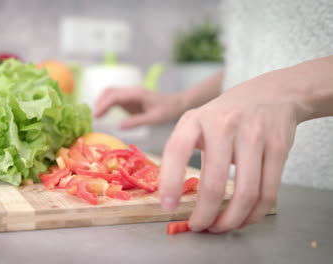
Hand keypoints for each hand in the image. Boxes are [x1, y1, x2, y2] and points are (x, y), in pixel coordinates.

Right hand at [94, 87, 184, 128]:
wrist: (176, 104)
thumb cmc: (167, 111)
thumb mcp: (154, 119)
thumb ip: (137, 122)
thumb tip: (118, 126)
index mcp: (137, 94)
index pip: (115, 96)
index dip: (104, 105)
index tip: (96, 116)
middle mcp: (131, 91)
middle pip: (109, 91)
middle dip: (99, 103)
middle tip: (94, 118)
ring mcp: (129, 94)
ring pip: (109, 93)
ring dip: (101, 102)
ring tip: (97, 116)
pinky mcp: (128, 98)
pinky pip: (113, 98)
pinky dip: (105, 104)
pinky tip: (102, 114)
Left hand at [159, 69, 302, 232]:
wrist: (270, 93)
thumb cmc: (224, 115)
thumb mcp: (196, 122)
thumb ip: (181, 151)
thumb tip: (169, 194)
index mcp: (195, 120)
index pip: (177, 150)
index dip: (170, 181)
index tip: (168, 206)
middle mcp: (223, 125)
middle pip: (214, 183)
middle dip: (205, 214)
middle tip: (199, 226)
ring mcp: (254, 135)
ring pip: (246, 193)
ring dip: (231, 220)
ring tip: (220, 227)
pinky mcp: (278, 147)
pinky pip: (268, 191)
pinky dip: (254, 213)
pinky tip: (243, 218)